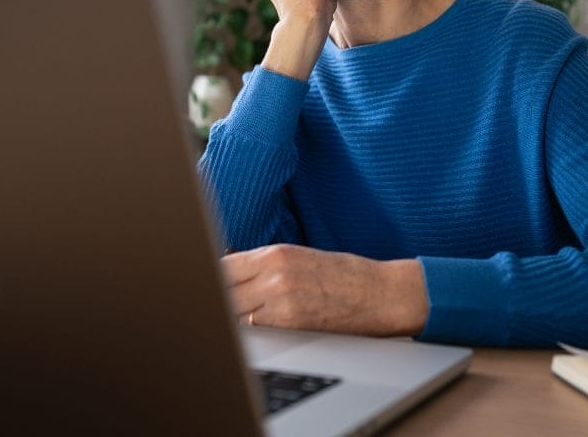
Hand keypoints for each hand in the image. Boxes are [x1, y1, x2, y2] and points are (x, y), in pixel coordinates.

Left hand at [222, 244, 427, 336]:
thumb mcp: (300, 257)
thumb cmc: (344, 276)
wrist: (379, 294)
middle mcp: (274, 275)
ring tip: (238, 320)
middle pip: (222, 291)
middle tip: (219, 307)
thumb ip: (263, 266)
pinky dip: (251, 333)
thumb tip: (227, 278)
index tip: (208, 286)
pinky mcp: (291, 326)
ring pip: (234, 315)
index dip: (211, 280)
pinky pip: (255, 332)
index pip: (221, 267)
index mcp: (276, 253)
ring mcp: (281, 301)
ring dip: (233, 319)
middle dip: (219, 300)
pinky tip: (257, 331)